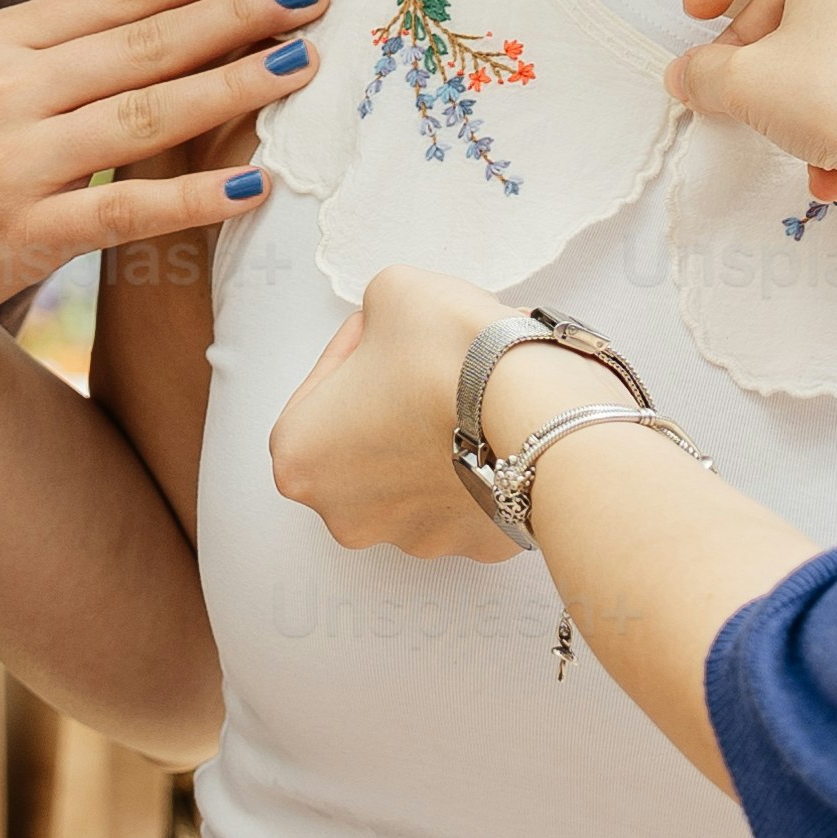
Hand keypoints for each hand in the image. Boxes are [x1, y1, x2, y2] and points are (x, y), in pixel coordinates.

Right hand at [0, 0, 323, 393]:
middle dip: (237, 15)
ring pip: (145, 116)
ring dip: (232, 87)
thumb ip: (51, 25)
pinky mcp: (21, 235)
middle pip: (144, 45)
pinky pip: (123, 210)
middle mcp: (4, 92)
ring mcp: (12, 164)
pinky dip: (189, 197)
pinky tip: (250, 183)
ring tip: (302, 64)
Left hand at [266, 262, 530, 561]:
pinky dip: (480, 467)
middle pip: (362, 448)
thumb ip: (374, 318)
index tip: (382, 333)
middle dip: (390, 405)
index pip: (318, 393)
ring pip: (416, 479)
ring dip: (433, 439)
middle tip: (424, 364)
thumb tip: (390, 330)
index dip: (353, 351)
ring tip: (470, 394)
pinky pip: (469, 499)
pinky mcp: (472, 545)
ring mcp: (413, 537)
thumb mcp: (389, 292)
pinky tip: (497, 427)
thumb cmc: (449, 356)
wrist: (536, 406)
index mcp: (300, 459)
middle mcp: (346, 514)